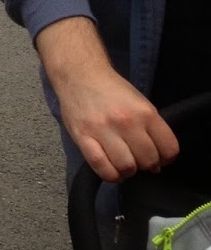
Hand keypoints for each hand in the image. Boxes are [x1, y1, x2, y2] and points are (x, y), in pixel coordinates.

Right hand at [36, 16, 178, 181]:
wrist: (80, 74)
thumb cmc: (112, 90)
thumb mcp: (140, 103)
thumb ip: (151, 131)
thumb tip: (157, 166)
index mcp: (145, 112)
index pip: (168, 149)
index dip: (166, 158)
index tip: (158, 156)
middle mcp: (126, 122)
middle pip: (148, 161)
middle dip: (146, 164)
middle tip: (137, 157)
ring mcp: (103, 130)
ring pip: (126, 167)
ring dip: (128, 170)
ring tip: (123, 162)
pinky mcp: (83, 138)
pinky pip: (102, 169)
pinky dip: (111, 175)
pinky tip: (112, 168)